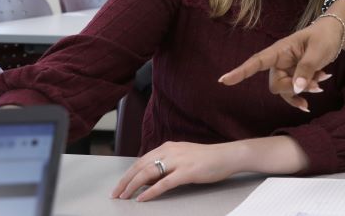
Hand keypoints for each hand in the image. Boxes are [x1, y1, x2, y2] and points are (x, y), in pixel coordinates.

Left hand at [111, 141, 238, 201]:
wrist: (228, 155)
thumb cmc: (207, 158)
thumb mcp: (183, 156)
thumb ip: (167, 164)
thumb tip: (149, 178)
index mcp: (168, 147)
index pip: (142, 160)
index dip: (128, 173)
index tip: (119, 185)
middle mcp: (170, 151)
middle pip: (141, 166)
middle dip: (125, 181)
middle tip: (116, 193)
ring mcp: (179, 161)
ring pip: (148, 173)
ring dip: (133, 186)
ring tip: (124, 196)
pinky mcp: (187, 172)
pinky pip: (164, 183)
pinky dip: (151, 191)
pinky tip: (142, 198)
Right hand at [219, 16, 342, 109]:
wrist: (334, 34)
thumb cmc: (323, 37)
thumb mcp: (317, 51)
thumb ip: (306, 69)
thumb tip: (295, 88)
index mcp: (280, 50)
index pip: (256, 62)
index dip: (240, 72)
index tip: (223, 81)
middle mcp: (280, 61)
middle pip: (276, 84)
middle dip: (293, 89)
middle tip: (317, 85)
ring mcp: (287, 70)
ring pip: (286, 91)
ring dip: (302, 91)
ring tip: (321, 84)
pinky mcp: (294, 76)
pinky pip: (295, 90)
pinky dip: (306, 91)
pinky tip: (320, 85)